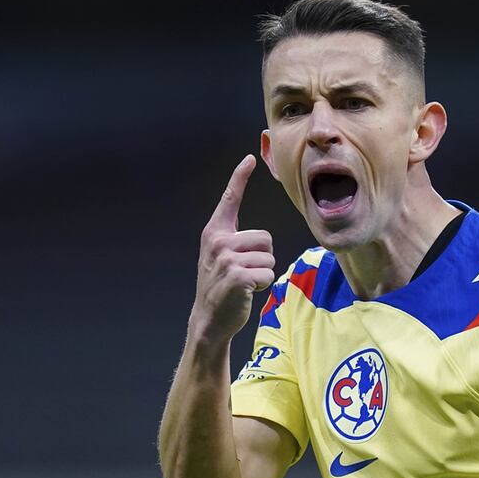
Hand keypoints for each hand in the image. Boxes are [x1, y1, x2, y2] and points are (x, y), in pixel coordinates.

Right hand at [190, 155, 274, 342]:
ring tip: (244, 283)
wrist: (209, 319)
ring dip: (263, 274)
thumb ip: (235, 242)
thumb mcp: (221, 258)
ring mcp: (227, 259)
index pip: (230, 200)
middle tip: (244, 273)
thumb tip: (261, 239)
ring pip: (269, 258)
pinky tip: (246, 292)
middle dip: (263, 258)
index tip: (249, 158)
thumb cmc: (221, 288)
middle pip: (265, 238)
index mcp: (215, 233)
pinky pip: (268, 274)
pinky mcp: (238, 276)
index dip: (239, 178)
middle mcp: (219, 242)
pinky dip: (263, 286)